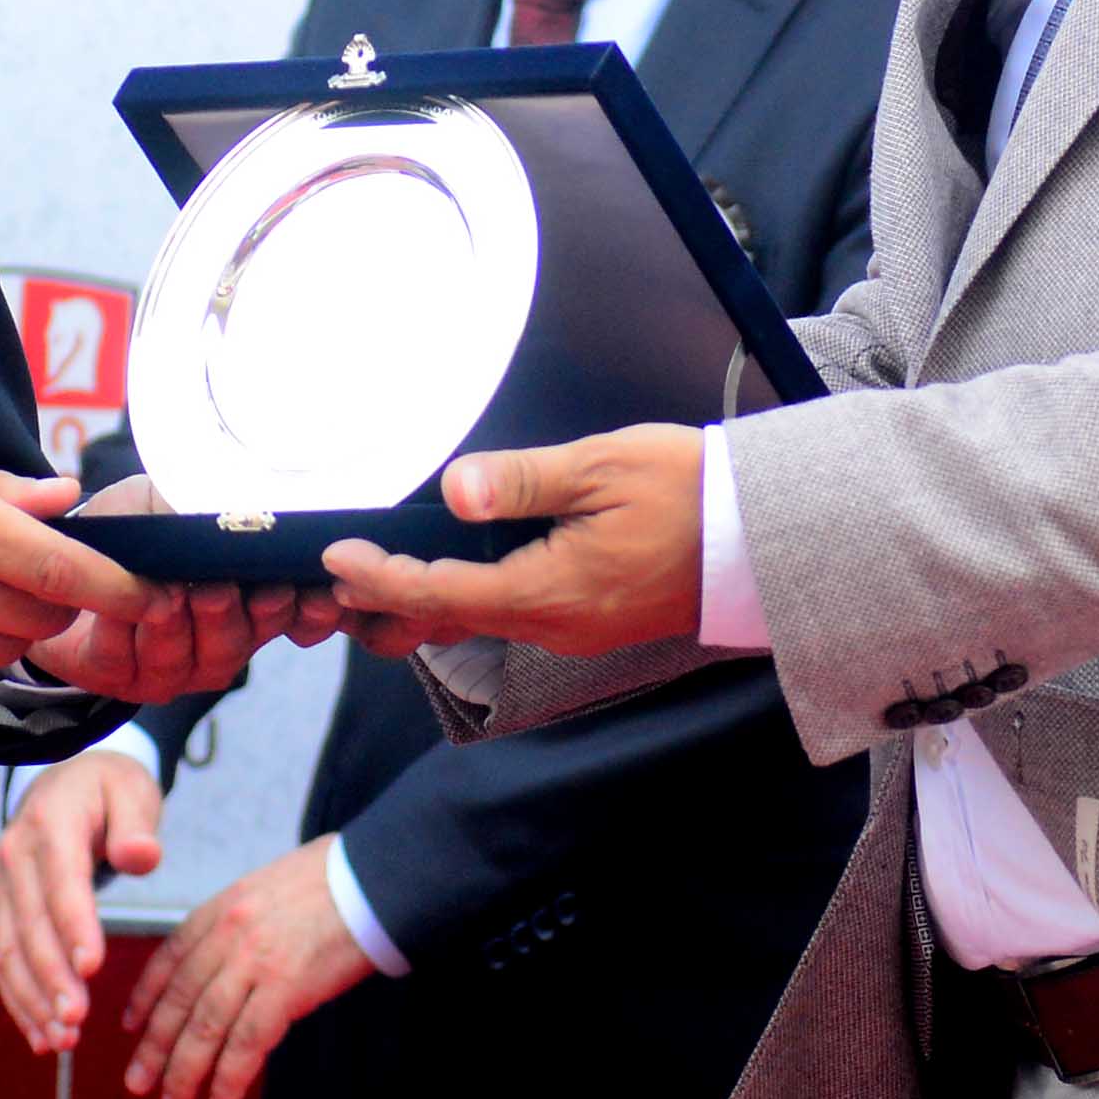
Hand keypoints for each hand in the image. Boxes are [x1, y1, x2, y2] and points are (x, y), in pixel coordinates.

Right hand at [0, 744, 166, 1055]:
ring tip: (62, 1040)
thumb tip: (142, 856)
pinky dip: (19, 999)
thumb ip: (137, 824)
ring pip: (9, 950)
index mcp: (52, 822)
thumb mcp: (132, 790)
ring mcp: (4, 885)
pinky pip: (4, 960)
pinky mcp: (4, 909)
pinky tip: (40, 1034)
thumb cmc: (108, 788)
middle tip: (77, 1021)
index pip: (62, 881)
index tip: (93, 968)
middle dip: (51, 978)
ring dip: (32, 999)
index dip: (74, 926)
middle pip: (31, 925)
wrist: (66, 779)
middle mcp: (16, 856)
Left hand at [27, 476, 343, 701]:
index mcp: (252, 604)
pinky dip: (121, 630)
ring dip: (176, 627)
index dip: (309, 613)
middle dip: (230, 618)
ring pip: (184, 661)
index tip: (309, 594)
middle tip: (220, 590)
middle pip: (237, 644)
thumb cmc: (140, 523)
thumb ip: (215, 508)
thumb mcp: (176, 500)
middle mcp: (219, 644)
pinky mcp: (118, 678)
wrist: (72, 550)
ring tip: (171, 597)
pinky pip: (124, 661)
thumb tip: (250, 504)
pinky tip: (117, 606)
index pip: (300, 618)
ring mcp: (172, 669)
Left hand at [122, 837, 374, 1098]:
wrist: (373, 876)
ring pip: (204, 1028)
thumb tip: (224, 963)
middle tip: (139, 1083)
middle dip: (154, 1048)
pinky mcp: (285, 987)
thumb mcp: (266, 888)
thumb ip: (238, 923)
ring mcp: (254, 961)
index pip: (168, 958)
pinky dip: (228, 1079)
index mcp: (222, 907)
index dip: (146, 997)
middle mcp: (228, 934)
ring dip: (184, 1074)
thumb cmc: (330, 881)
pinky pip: (246, 1043)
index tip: (131, 1026)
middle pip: (179, 1001)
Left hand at [321, 423, 701, 657]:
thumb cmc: (688, 491)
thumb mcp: (600, 467)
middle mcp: (554, 627)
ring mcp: (574, 631)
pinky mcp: (591, 622)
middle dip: (389, 600)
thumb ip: (521, 481)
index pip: (439, 592)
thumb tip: (454, 489)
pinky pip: (513, 617)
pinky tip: (453, 573)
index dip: (380, 578)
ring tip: (377, 575)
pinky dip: (468, 600)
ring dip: (426, 601)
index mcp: (548, 593)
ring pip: (480, 622)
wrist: (763, 538)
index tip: (334, 559)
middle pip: (450, 620)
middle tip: (336, 578)